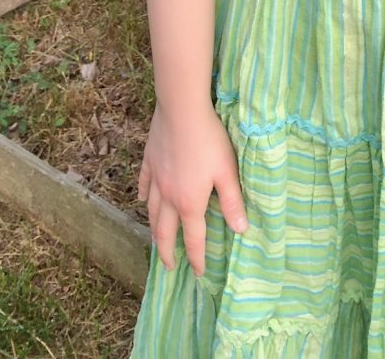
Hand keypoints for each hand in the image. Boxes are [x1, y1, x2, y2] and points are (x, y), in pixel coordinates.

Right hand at [137, 101, 248, 274]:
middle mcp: (168, 196)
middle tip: (167, 266)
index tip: (198, 273)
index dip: (197, 258)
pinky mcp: (149, 161)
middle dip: (167, 252)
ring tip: (156, 241)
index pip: (194, 238)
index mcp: (189, 202)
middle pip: (165, 231)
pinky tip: (143, 201)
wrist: (182, 111)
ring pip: (152, 211)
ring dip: (154, 229)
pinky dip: (144, 196)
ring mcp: (156, 179)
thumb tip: (241, 230)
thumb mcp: (227, 172)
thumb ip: (232, 202)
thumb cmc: (209, 141)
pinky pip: (144, 184)